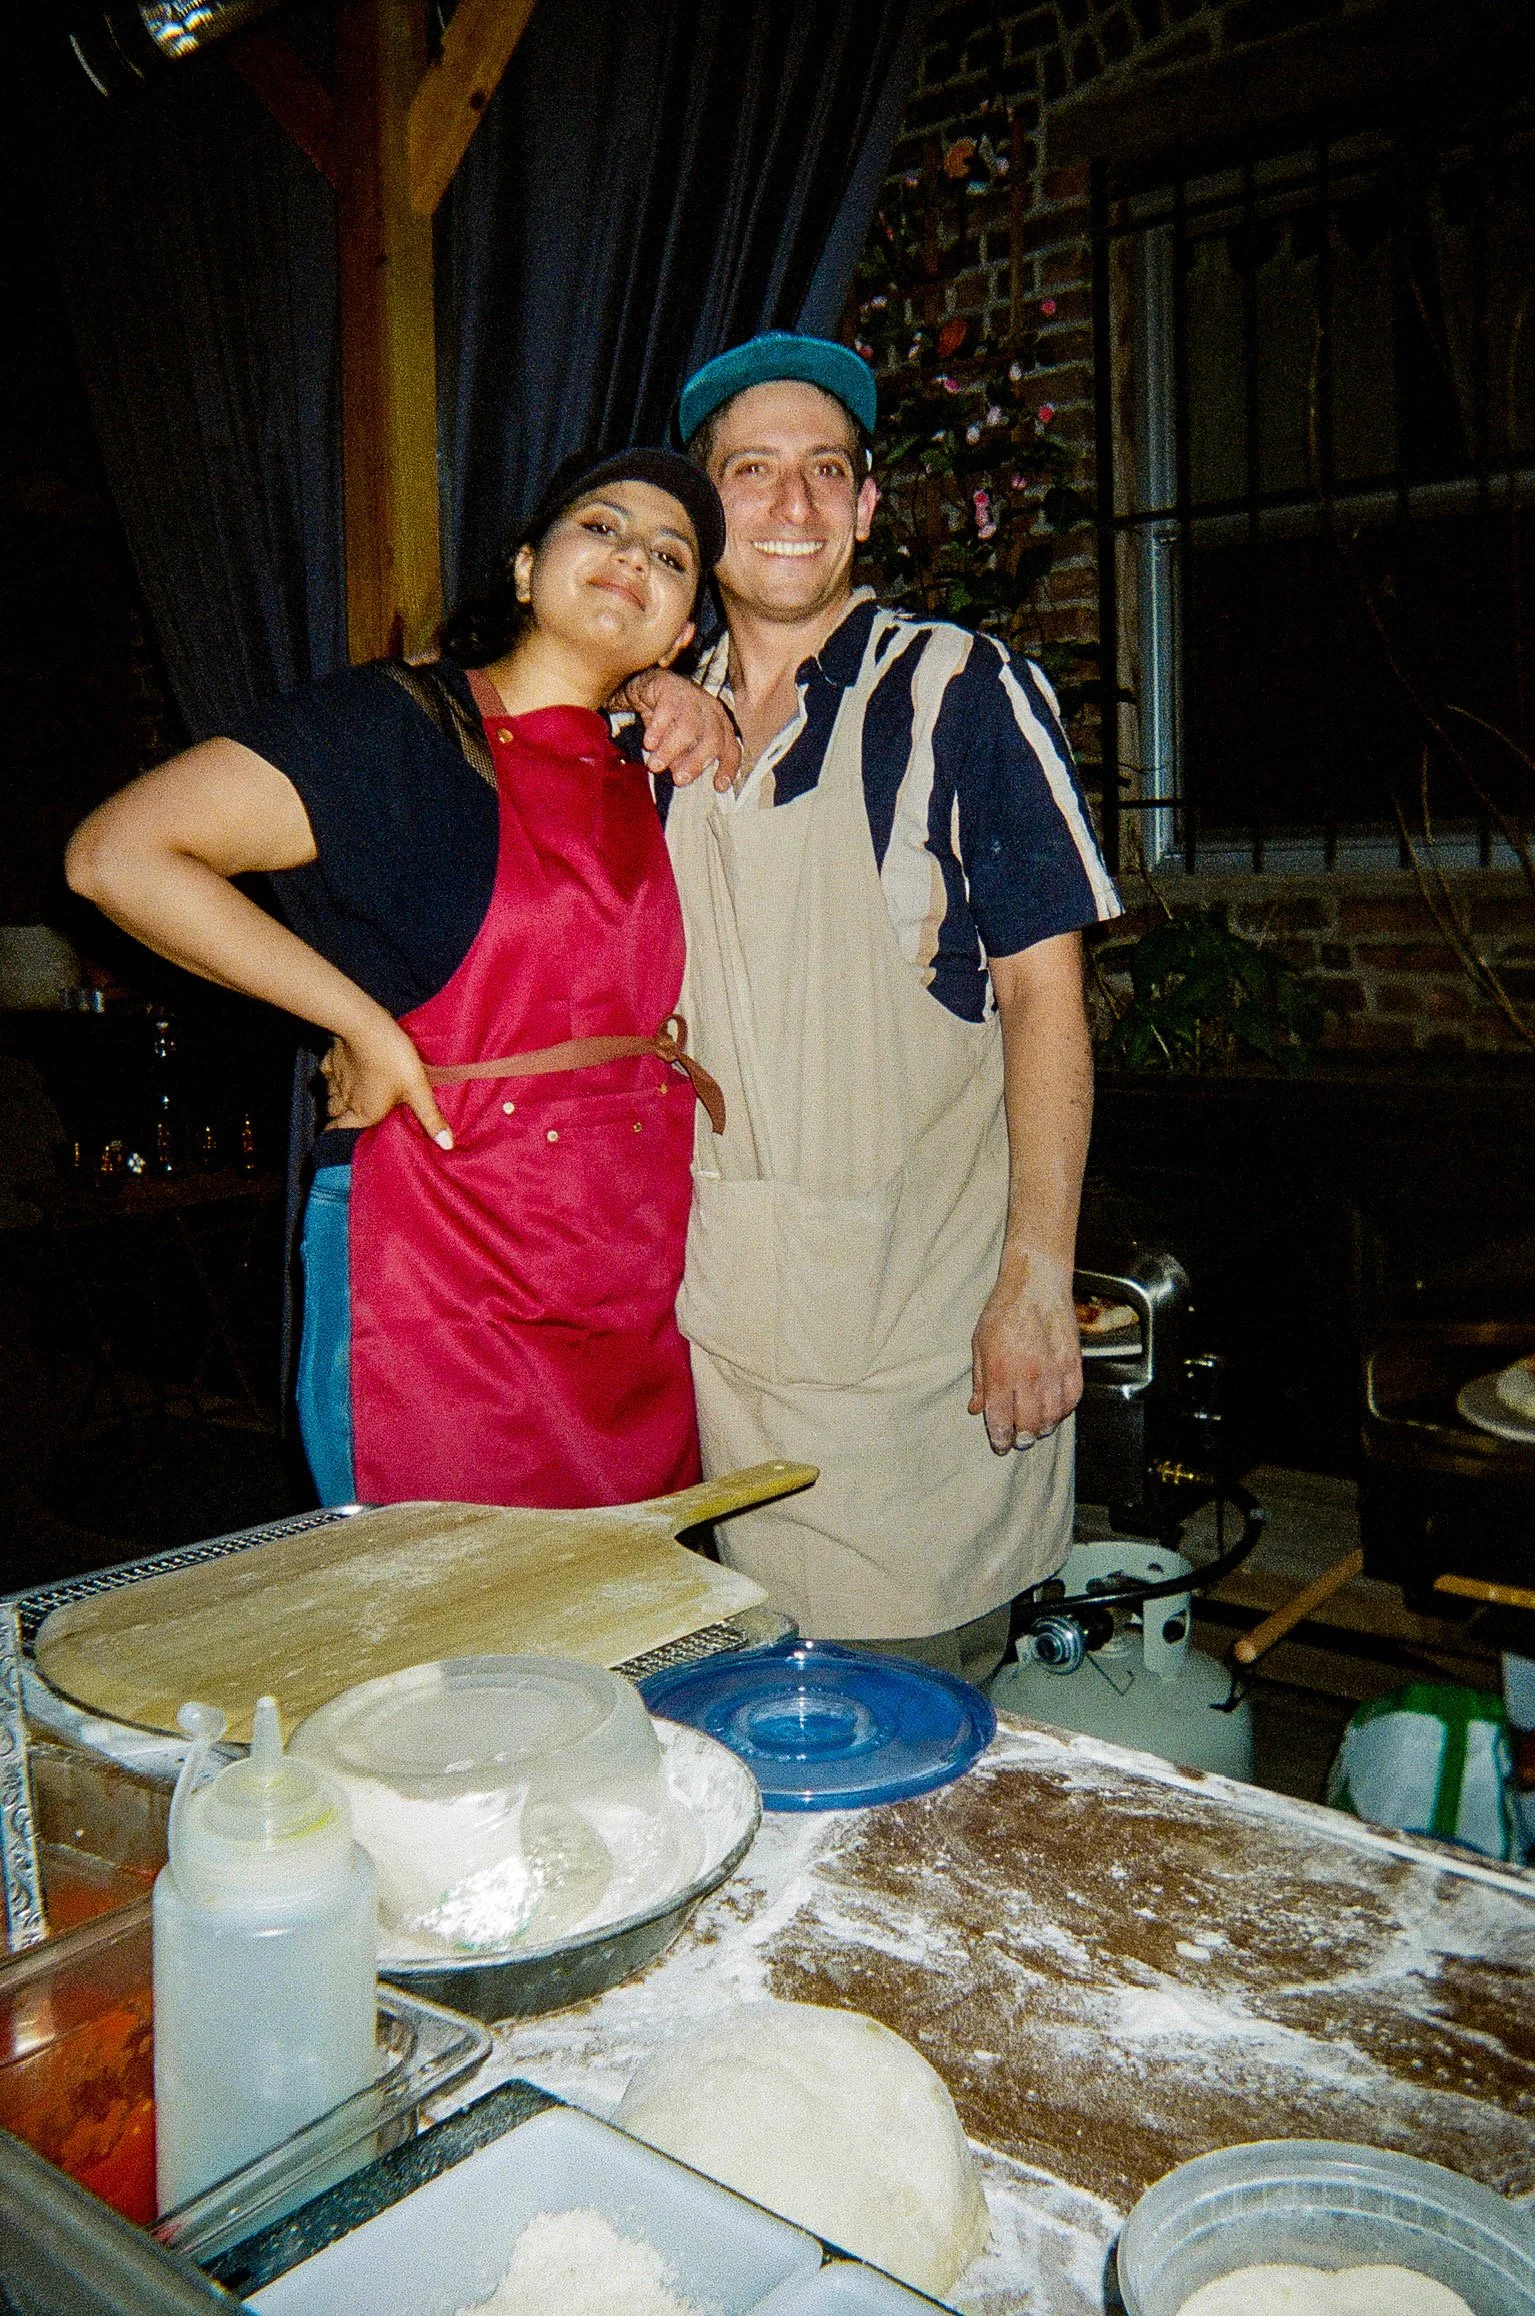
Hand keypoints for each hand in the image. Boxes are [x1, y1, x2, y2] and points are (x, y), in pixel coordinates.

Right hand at [320, 1013, 453, 1147]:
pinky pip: (326, 1073)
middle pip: (333, 1115)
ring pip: (329, 1095)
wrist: (367, 1027)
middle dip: (339, 1117)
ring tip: (349, 1097)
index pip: (340, 1132)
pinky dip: (331, 1076)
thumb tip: (447, 1145)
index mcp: (363, 1113)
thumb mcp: (418, 1090)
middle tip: (352, 1116)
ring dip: (336, 1098)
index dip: (339, 1136)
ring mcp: (336, 1079)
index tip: (343, 1138)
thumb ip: (430, 1118)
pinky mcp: (332, 1059)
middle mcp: (345, 1100)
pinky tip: (341, 1072)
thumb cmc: (394, 1060)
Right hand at [614, 668, 741, 790]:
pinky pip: (667, 710)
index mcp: (719, 725)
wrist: (648, 688)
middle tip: (678, 780)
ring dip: (671, 749)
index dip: (728, 768)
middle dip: (696, 763)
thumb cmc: (670, 719)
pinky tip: (648, 744)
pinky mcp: (671, 687)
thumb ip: (684, 761)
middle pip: (712, 739)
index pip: (731, 748)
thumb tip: (681, 777)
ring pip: (688, 726)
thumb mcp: (680, 744)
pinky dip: (657, 729)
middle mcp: (710, 710)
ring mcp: (692, 697)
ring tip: (655, 765)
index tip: (719, 787)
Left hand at [969, 1251, 1081, 1453]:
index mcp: (1002, 1373)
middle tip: (1018, 1440)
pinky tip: (1054, 1411)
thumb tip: (976, 1409)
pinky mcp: (1073, 1364)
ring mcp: (1054, 1371)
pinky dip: (1063, 1411)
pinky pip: (1072, 1400)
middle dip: (1022, 1438)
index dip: (1000, 1438)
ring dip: (1043, 1428)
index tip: (1000, 1445)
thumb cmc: (1004, 1311)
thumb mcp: (980, 1345)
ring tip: (1035, 1429)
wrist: (1036, 1285)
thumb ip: (980, 1381)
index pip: (1001, 1420)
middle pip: (1029, 1424)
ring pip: (1052, 1416)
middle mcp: (1029, 1376)